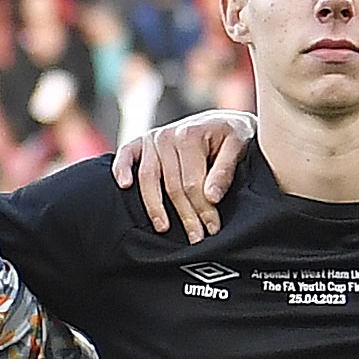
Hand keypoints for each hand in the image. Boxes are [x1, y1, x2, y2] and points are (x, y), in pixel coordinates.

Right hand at [109, 109, 254, 239]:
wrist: (222, 120)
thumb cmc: (230, 136)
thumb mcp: (237, 146)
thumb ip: (225, 170)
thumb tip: (211, 197)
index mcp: (190, 135)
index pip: (192, 183)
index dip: (202, 209)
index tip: (212, 229)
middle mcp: (167, 136)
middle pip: (172, 186)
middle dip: (185, 215)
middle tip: (196, 237)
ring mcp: (152, 139)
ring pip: (148, 179)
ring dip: (154, 207)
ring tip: (163, 227)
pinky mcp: (141, 141)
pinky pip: (126, 155)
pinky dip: (121, 169)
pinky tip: (124, 185)